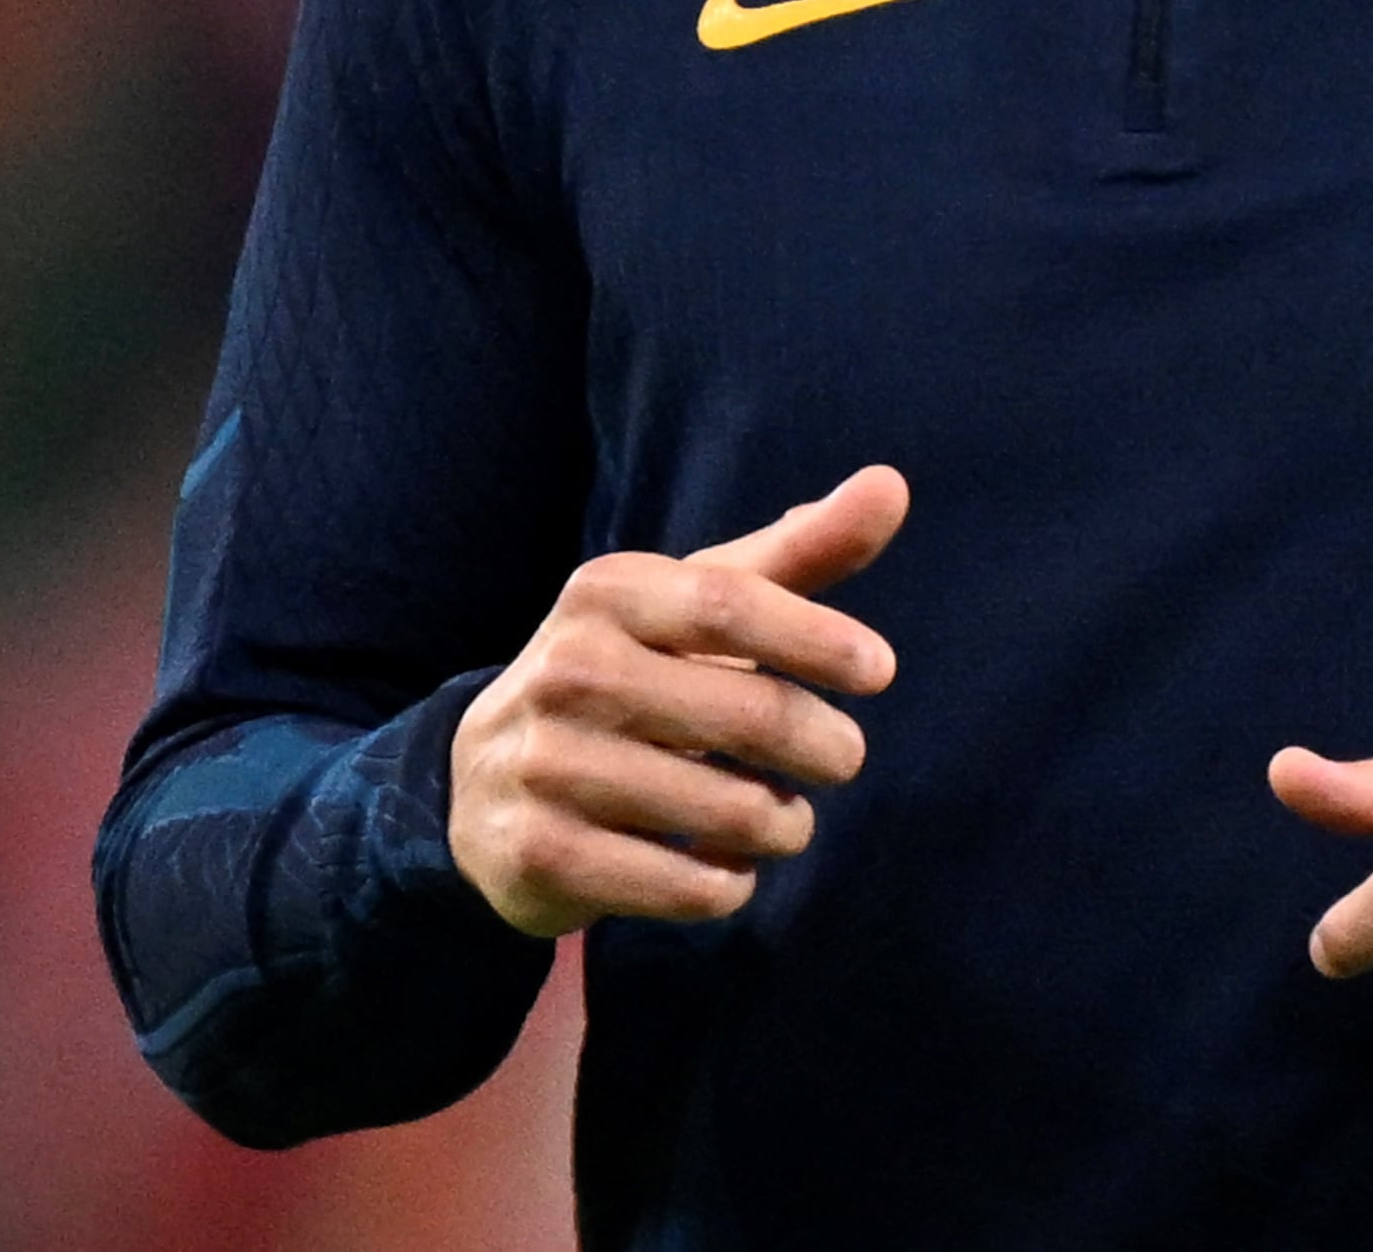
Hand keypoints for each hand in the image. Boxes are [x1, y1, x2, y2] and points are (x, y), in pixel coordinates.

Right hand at [447, 466, 907, 935]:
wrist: (481, 782)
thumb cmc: (627, 675)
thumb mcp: (695, 605)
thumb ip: (796, 553)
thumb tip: (891, 486)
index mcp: (607, 592)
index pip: (729, 603)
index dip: (815, 637)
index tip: (878, 670)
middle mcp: (567, 670)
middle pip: (745, 712)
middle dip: (823, 746)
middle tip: (843, 759)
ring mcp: (546, 764)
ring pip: (726, 809)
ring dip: (784, 824)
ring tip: (786, 819)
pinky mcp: (541, 854)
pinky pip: (683, 885)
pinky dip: (729, 885)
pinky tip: (728, 869)